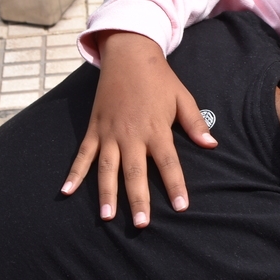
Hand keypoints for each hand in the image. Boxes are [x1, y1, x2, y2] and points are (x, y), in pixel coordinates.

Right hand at [61, 31, 216, 227]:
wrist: (129, 54)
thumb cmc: (159, 79)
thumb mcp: (182, 97)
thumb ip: (195, 123)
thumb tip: (212, 145)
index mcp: (156, 129)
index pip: (168, 163)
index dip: (175, 186)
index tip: (181, 207)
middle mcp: (131, 134)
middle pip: (135, 172)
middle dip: (138, 200)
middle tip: (141, 225)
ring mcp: (109, 132)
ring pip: (106, 168)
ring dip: (106, 193)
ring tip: (107, 217)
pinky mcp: (94, 128)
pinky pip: (82, 154)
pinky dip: (74, 172)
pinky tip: (67, 191)